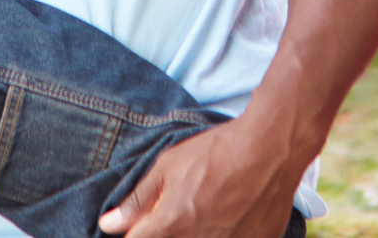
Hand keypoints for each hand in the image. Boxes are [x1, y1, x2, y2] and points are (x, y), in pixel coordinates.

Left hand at [97, 116, 304, 237]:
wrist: (270, 149)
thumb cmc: (216, 152)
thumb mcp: (168, 167)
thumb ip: (138, 201)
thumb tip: (108, 226)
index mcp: (170, 224)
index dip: (137, 233)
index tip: (144, 225)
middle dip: (166, 232)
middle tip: (182, 211)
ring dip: (195, 233)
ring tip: (207, 209)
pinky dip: (222, 235)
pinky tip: (227, 218)